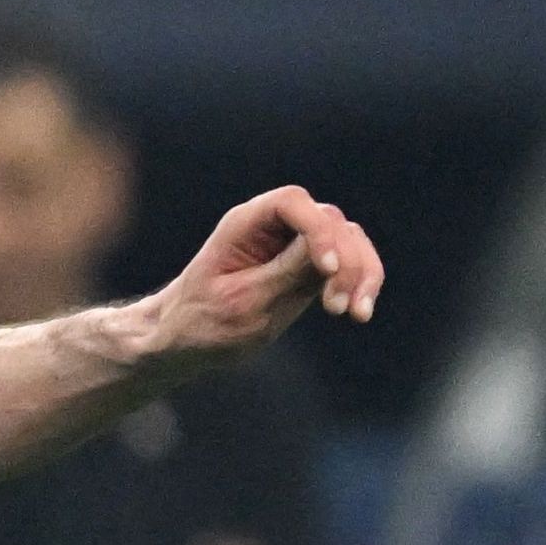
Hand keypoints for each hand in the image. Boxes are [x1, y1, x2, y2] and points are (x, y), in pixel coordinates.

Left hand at [141, 186, 382, 359]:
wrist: (183, 341)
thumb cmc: (201, 322)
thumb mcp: (243, 302)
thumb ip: (287, 273)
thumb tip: (334, 251)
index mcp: (244, 223)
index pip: (291, 203)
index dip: (317, 229)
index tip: (328, 269)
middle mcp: (272, 226)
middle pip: (329, 222)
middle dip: (346, 261)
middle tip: (339, 307)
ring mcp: (295, 245)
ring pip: (348, 240)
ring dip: (362, 274)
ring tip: (358, 314)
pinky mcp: (310, 268)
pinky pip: (347, 264)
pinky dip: (359, 284)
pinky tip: (360, 313)